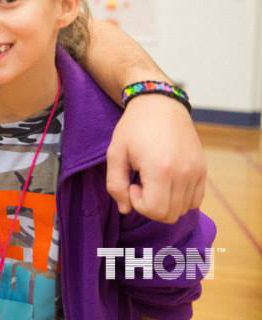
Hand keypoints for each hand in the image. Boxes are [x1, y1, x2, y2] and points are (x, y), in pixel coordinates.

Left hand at [106, 94, 205, 222]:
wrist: (160, 104)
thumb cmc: (134, 127)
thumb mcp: (115, 153)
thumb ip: (115, 184)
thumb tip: (125, 210)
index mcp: (160, 169)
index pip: (155, 211)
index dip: (139, 204)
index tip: (132, 184)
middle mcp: (183, 173)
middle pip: (170, 215)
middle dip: (151, 207)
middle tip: (141, 184)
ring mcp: (197, 172)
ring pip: (184, 210)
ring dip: (166, 203)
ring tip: (154, 181)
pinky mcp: (203, 170)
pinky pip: (196, 200)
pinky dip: (180, 199)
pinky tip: (166, 182)